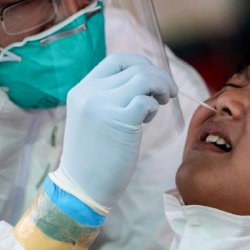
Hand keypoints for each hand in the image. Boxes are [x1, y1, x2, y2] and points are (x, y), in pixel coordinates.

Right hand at [59, 53, 177, 209]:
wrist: (82, 188)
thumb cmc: (93, 157)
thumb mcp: (94, 118)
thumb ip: (109, 98)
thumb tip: (145, 81)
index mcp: (81, 90)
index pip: (116, 60)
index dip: (140, 64)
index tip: (153, 78)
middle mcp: (90, 93)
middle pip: (136, 68)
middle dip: (159, 77)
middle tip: (168, 93)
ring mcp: (103, 105)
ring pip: (144, 78)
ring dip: (161, 87)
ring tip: (162, 103)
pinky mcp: (120, 120)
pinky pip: (147, 101)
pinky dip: (154, 107)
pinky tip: (148, 120)